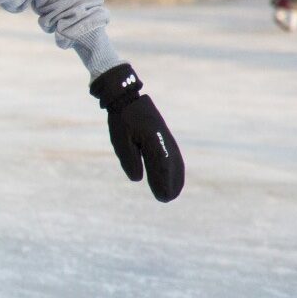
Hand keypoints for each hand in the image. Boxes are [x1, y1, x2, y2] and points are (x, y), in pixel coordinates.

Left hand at [89, 65, 182, 202]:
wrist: (127, 99)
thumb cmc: (121, 121)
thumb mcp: (120, 141)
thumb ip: (129, 160)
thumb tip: (137, 178)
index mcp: (152, 140)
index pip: (160, 166)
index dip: (163, 183)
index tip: (163, 197)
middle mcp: (163, 139)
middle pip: (171, 165)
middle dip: (170, 183)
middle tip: (167, 199)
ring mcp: (165, 137)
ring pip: (174, 160)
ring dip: (175, 176)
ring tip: (173, 192)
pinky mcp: (164, 136)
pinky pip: (173, 154)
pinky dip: (175, 167)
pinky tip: (174, 175)